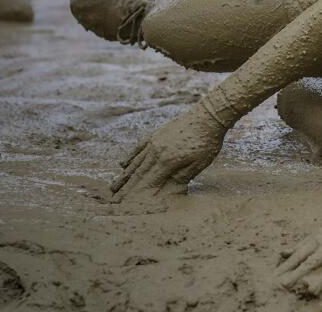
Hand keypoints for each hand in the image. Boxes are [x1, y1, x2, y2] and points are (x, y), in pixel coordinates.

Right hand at [111, 101, 227, 199]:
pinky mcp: (156, 134)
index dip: (137, 195)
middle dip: (125, 189)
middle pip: (138, 174)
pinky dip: (130, 157)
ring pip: (135, 162)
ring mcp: (154, 141)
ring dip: (124, 176)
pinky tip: (123, 165)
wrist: (208, 115)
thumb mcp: (198, 164)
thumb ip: (180, 178)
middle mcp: (156, 151)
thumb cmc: (207, 141)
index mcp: (167, 161)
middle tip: (114, 201)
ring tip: (113, 187)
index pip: (148, 182)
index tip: (127, 206)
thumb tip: (166, 191)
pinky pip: (139, 148)